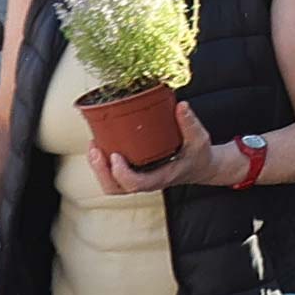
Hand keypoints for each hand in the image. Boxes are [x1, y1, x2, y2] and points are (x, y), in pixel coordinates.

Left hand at [88, 106, 229, 194]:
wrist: (201, 166)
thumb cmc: (198, 156)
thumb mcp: (199, 140)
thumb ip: (190, 124)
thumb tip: (181, 106)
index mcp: (161, 177)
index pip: (135, 184)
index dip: (120, 172)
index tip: (115, 155)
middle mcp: (146, 182)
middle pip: (115, 188)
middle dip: (100, 171)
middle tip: (96, 150)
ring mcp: (138, 179)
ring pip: (111, 184)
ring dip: (98, 168)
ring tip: (94, 146)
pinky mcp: (133, 173)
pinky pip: (112, 176)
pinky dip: (102, 164)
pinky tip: (99, 146)